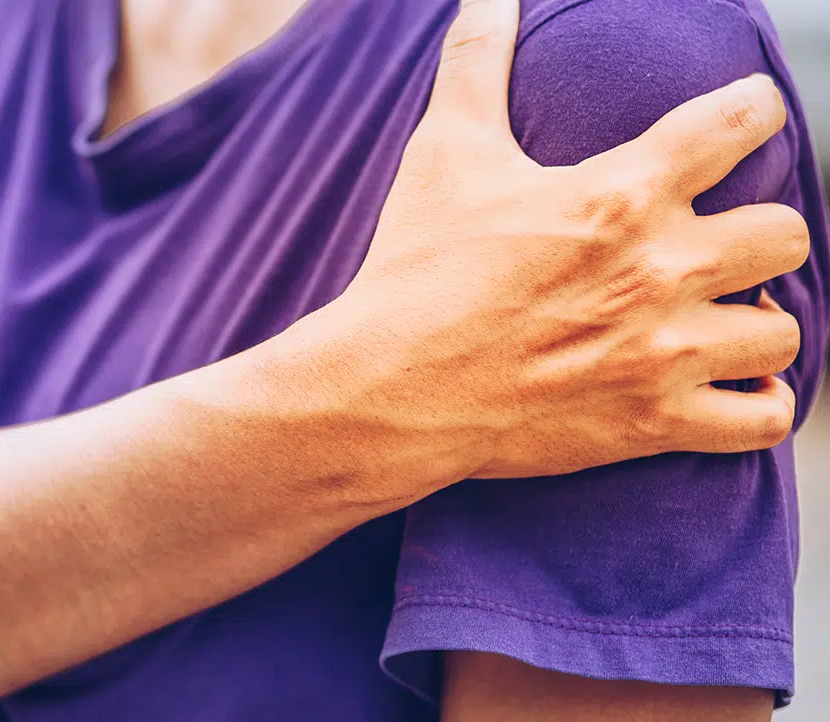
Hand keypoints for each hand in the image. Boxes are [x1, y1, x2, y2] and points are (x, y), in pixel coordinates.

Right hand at [259, 0, 805, 487]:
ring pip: (782, 331)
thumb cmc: (415, 268)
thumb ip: (475, 66)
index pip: (740, 122)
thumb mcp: (443, 154)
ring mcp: (663, 352)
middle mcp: (660, 269)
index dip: (749, 113)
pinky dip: (755, 405)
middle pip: (786, 233)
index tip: (737, 123)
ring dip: (755, 322)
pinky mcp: (652, 422)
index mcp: (621, 193)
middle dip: (758, 232)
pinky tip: (727, 388)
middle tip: (715, 243)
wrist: (387, 388)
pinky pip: (761, 419)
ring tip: (717, 319)